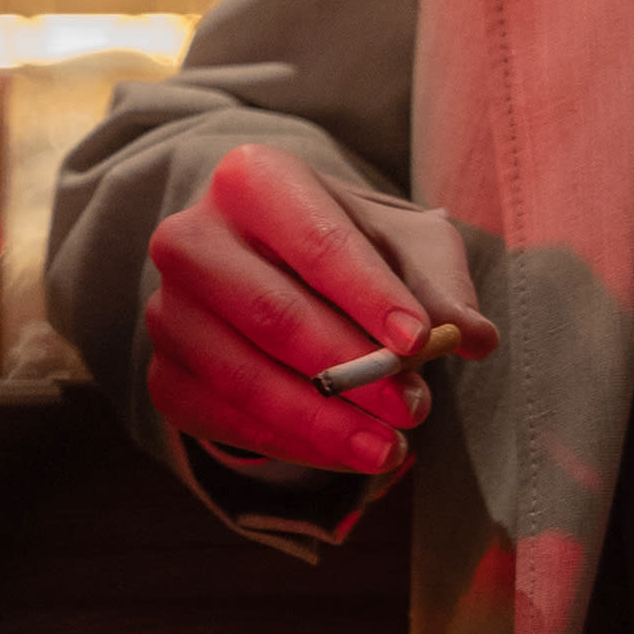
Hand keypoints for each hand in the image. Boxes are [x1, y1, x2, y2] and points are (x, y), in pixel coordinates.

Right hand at [145, 142, 501, 475]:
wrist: (282, 270)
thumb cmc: (353, 251)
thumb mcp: (407, 247)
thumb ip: (441, 286)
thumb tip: (470, 335)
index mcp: (252, 179)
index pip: (313, 237)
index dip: (366, 293)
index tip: (420, 342)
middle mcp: (192, 236)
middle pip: (270, 311)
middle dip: (349, 369)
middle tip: (414, 407)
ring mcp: (168, 307)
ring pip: (240, 373)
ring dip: (321, 421)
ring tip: (390, 449)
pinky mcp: (163, 369)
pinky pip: (219, 418)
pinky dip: (287, 444)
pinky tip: (343, 454)